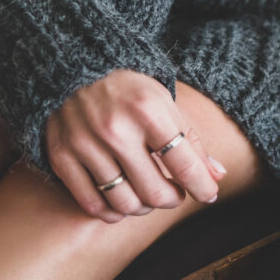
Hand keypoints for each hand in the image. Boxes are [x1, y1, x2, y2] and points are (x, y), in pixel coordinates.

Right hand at [45, 70, 225, 222]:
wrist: (74, 67)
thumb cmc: (129, 90)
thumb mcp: (165, 104)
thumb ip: (191, 141)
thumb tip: (217, 177)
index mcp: (147, 112)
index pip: (184, 166)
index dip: (202, 188)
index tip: (208, 195)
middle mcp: (114, 129)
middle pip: (154, 193)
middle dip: (172, 200)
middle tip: (175, 193)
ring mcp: (84, 144)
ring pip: (124, 203)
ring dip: (144, 207)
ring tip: (149, 195)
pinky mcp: (61, 156)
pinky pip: (92, 204)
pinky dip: (113, 213)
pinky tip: (123, 202)